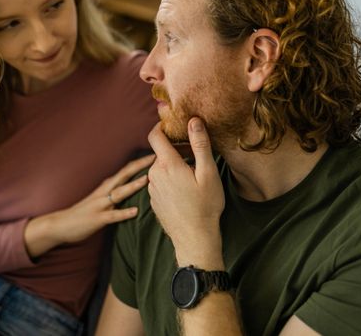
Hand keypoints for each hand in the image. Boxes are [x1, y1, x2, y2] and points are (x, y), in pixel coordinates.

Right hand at [24, 154, 154, 257]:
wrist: (61, 224)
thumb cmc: (84, 212)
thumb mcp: (101, 198)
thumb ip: (114, 192)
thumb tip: (131, 187)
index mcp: (107, 186)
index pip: (126, 170)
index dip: (140, 162)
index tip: (155, 155)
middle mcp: (104, 192)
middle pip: (124, 175)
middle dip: (140, 166)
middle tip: (156, 158)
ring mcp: (101, 204)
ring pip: (119, 193)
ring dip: (133, 186)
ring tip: (147, 180)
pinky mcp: (98, 218)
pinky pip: (113, 215)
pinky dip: (124, 213)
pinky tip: (135, 212)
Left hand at [147, 118, 224, 267]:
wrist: (194, 239)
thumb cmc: (205, 206)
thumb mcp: (208, 173)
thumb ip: (200, 145)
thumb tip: (194, 121)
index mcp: (167, 165)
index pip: (155, 136)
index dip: (162, 126)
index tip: (173, 124)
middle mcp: (154, 175)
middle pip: (161, 152)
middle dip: (176, 150)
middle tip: (196, 155)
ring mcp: (152, 188)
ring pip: (161, 168)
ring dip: (174, 166)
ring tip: (193, 175)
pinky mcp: (154, 199)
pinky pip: (160, 182)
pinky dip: (171, 179)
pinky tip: (186, 190)